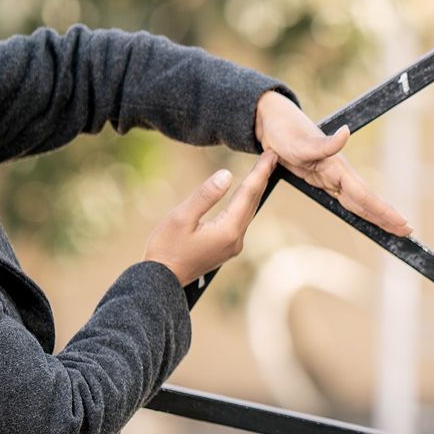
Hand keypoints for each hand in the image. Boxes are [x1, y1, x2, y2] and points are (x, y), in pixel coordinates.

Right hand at [144, 154, 277, 286]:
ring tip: (262, 171)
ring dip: (255, 190)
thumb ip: (205, 195)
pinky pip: (241, 220)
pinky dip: (246, 203)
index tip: (270, 154)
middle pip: (253, 202)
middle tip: (272, 157)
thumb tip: (227, 174)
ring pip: (248, 212)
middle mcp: (236, 239)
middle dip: (262, 178)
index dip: (259, 172)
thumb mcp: (181, 217)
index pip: (248, 194)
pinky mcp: (227, 248)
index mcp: (228, 230)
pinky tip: (246, 195)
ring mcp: (233, 246)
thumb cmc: (166, 247)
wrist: (161, 279)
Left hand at [254, 91, 413, 237]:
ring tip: (394, 228)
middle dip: (387, 217)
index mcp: (338, 168)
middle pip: (367, 201)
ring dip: (377, 215)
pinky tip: (367, 215)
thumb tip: (346, 132)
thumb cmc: (285, 132)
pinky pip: (347, 199)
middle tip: (407, 232)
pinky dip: (360, 209)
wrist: (274, 122)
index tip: (402, 222)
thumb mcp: (300, 142)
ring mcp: (333, 177)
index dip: (383, 210)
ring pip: (359, 202)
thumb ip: (325, 143)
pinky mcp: (324, 179)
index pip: (364, 195)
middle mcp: (340, 174)